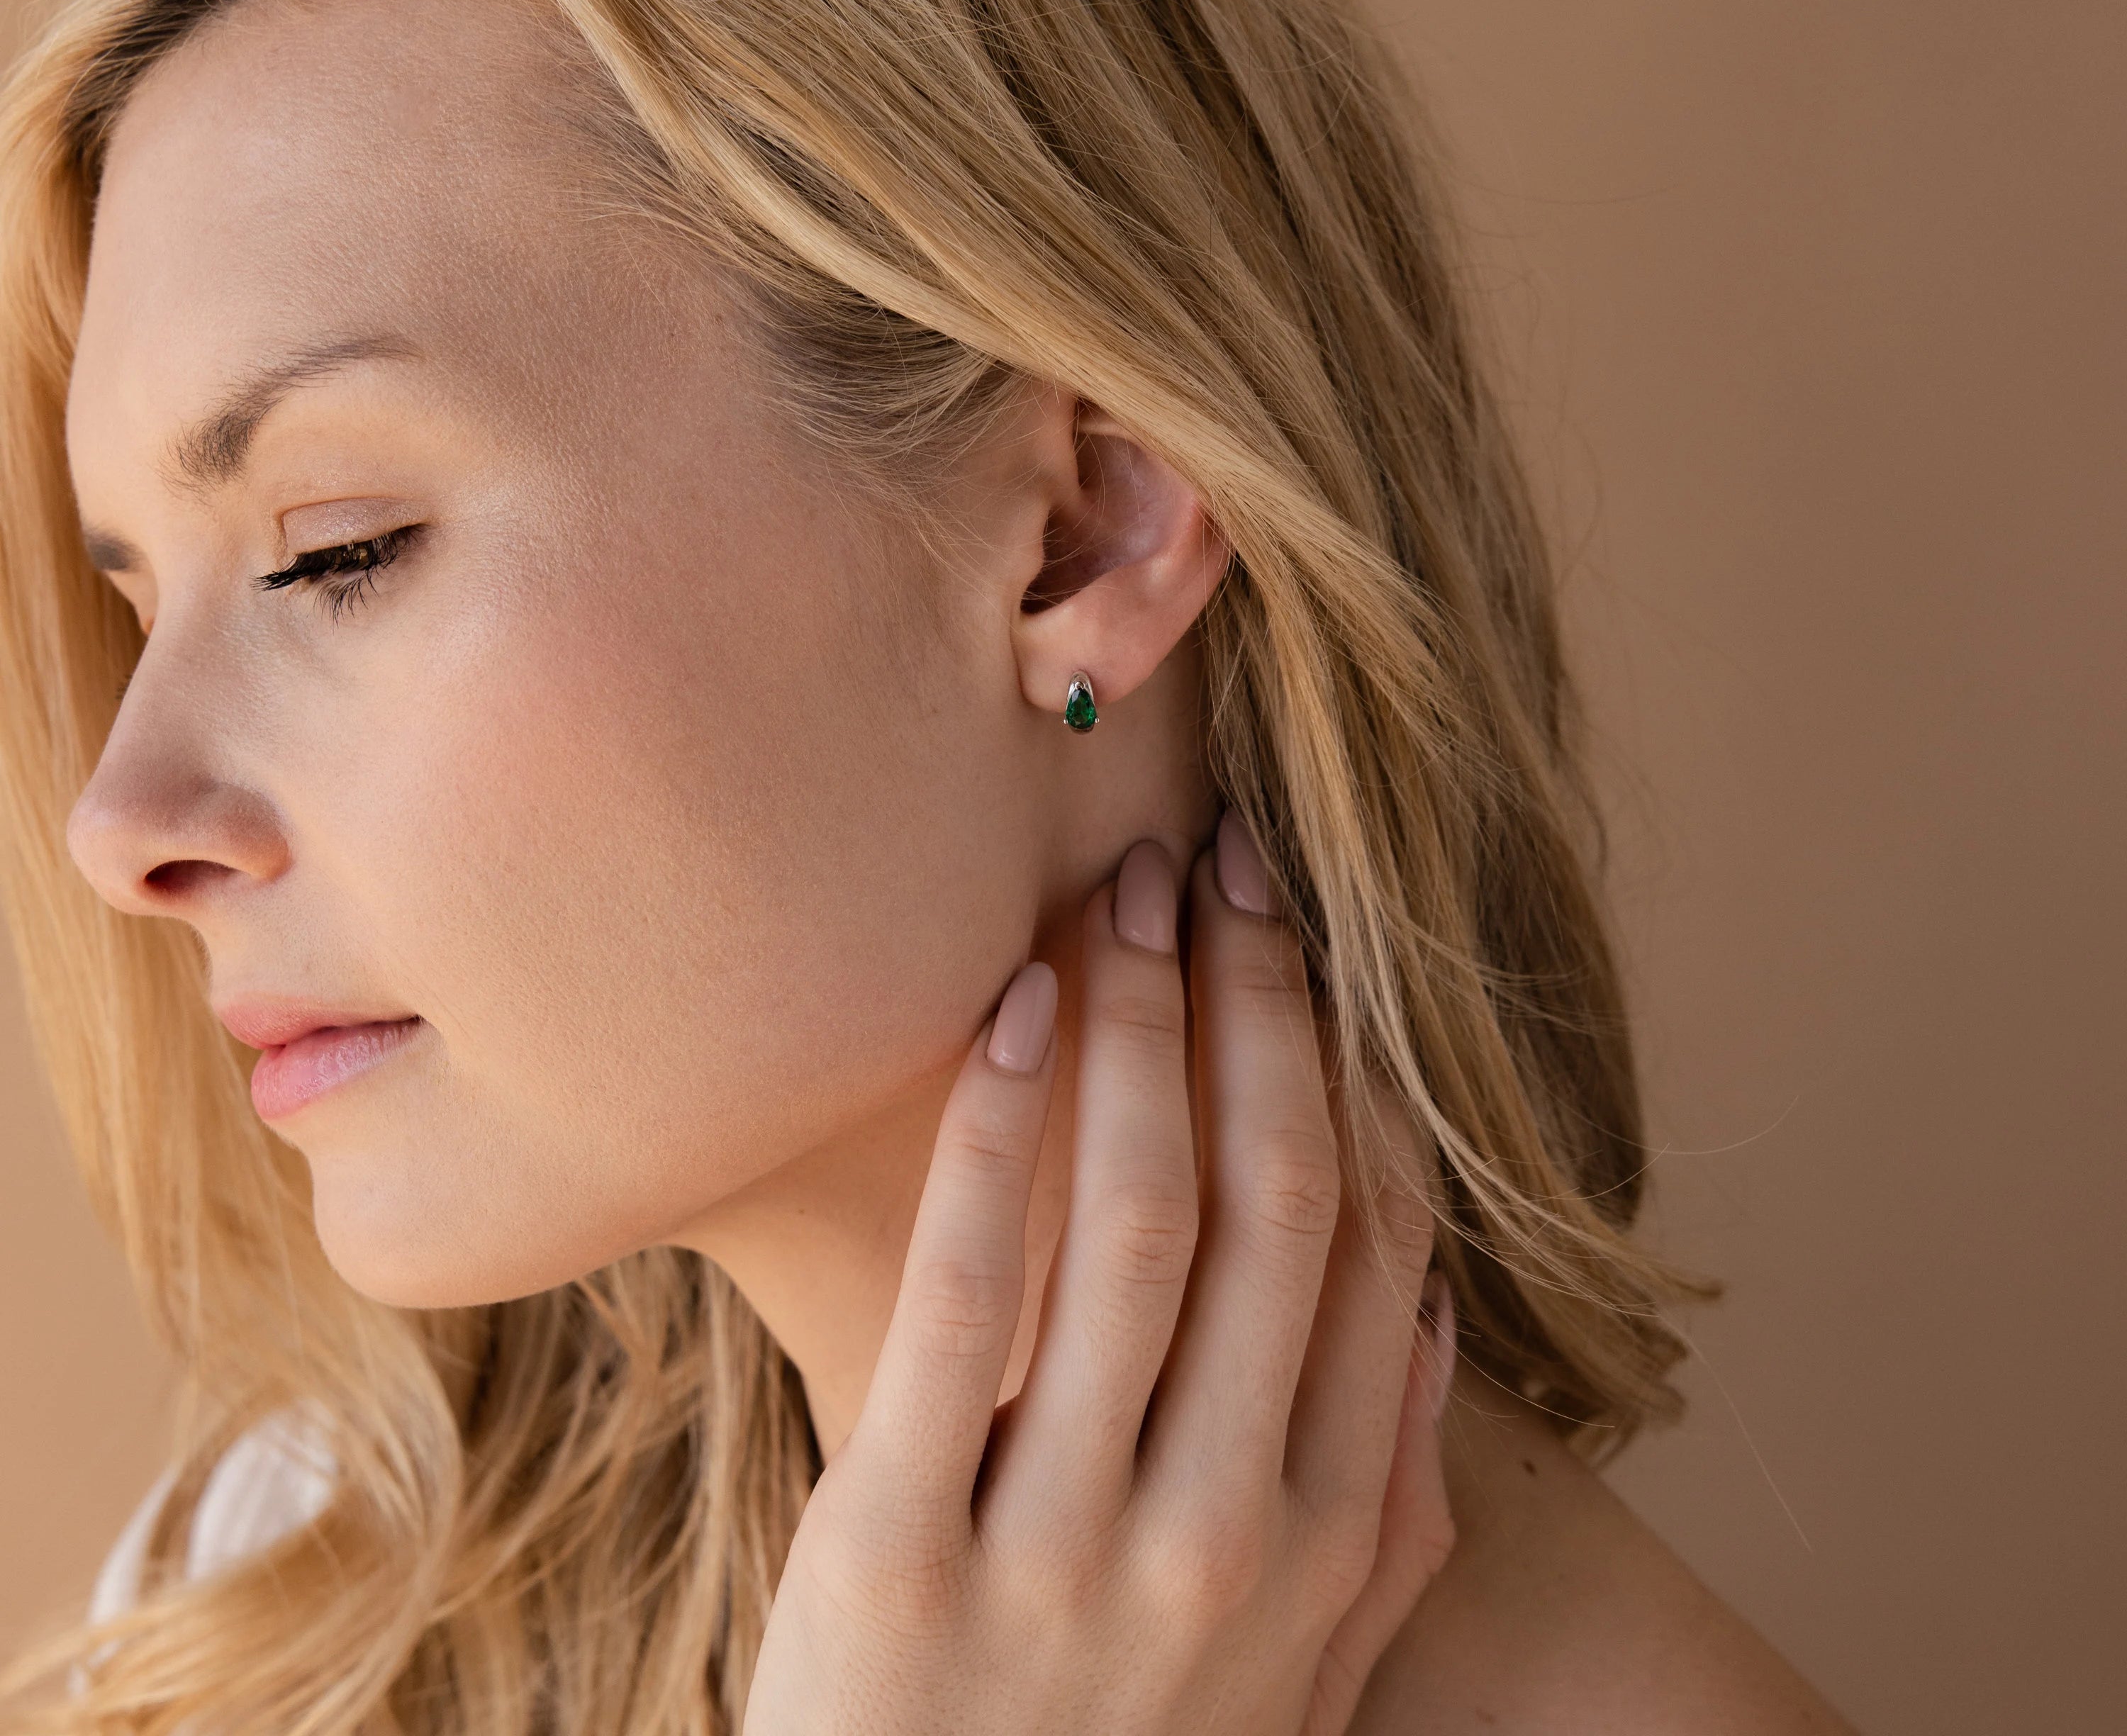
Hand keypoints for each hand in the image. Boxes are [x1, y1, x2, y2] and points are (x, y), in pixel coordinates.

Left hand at [743, 814, 1457, 1734]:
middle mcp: (1225, 1536)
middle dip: (1256, 1002)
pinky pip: (965, 1300)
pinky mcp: (903, 1560)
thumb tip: (1425, 1312)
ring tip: (1126, 895)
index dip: (1351, 1061)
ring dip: (1143, 1027)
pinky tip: (1017, 1010)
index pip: (1375, 1240)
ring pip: (1139, 1223)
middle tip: (1219, 861)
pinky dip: (999, 1132)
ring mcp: (1067, 1554)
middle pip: (1273, 1198)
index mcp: (1324, 1541)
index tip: (1310, 933)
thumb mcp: (1297, 1680)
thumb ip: (1385, 1512)